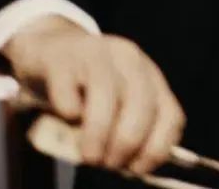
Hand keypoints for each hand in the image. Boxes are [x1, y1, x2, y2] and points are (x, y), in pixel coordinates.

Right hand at [2, 15, 184, 173]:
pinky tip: (67, 116)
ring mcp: (95, 54)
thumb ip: (126, 128)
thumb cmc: (85, 89)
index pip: (170, 115)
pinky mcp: (61, 59)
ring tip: (90, 155)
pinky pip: (68, 90)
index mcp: (148, 75)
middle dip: (126, 143)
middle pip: (142, 105)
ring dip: (99, 134)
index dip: (157, 148)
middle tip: (108, 162)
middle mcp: (128, 59)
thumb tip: (129, 165)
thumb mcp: (116, 104)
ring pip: (107, 95)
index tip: (137, 168)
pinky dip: (68, 111)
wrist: (49, 49)